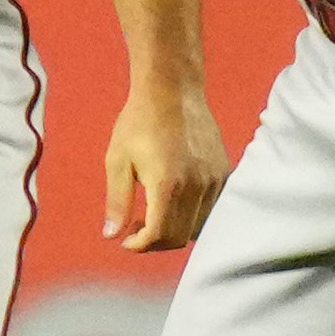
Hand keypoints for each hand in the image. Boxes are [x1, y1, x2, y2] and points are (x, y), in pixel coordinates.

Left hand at [104, 80, 229, 250]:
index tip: (126, 240)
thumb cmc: (138, 122)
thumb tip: (111, 235)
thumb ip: (117, 202)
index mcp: (167, 184)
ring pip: (198, 227)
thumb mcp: (117, 161)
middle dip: (155, 242)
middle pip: (179, 237)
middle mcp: (196, 186)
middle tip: (135, 228)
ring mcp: (213, 180)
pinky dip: (192, 216)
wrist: (172, 90)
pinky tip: (173, 200)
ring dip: (175, 230)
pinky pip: (211, 209)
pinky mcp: (223, 172)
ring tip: (153, 214)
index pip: (159, 235)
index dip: (140, 245)